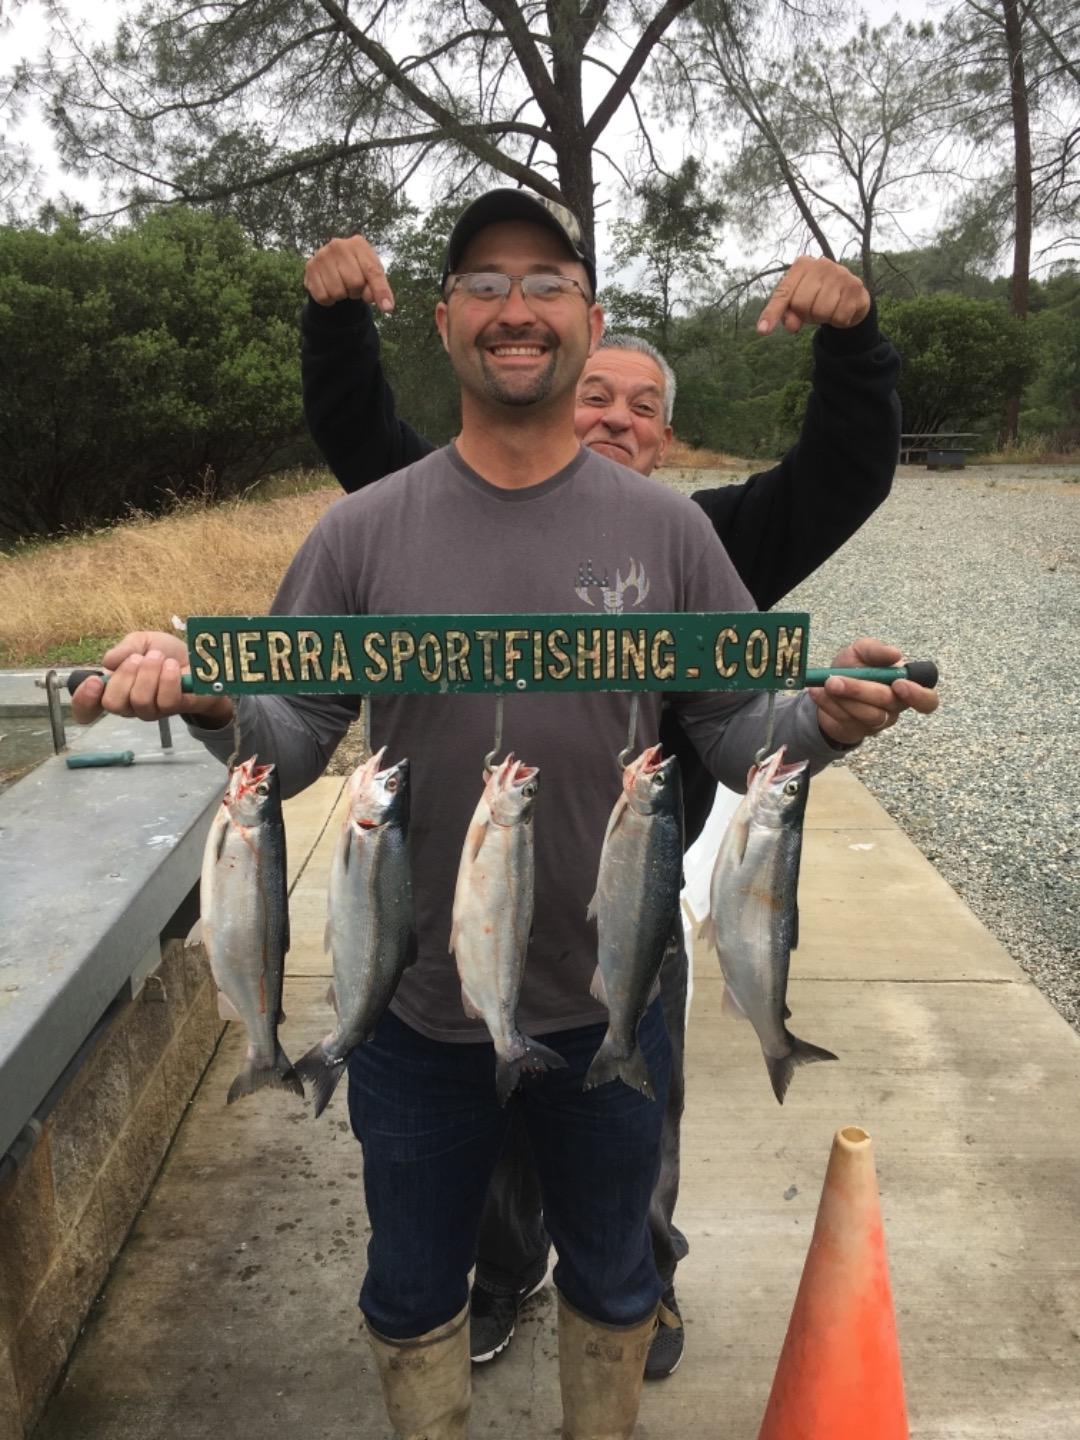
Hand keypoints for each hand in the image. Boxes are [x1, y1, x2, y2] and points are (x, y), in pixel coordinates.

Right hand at [70, 631, 232, 729]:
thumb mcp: (140, 642)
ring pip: (139, 701)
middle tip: (140, 658)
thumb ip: (123, 649)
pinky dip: (167, 678)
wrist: (201, 657)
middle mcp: (129, 705)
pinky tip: (173, 667)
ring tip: (159, 658)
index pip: (86, 710)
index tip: (94, 681)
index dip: (84, 700)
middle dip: (125, 675)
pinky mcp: (175, 709)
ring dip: (149, 673)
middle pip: (113, 704)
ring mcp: (153, 711)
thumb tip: (108, 662)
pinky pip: (166, 700)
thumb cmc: (165, 653)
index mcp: (114, 689)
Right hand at [304, 234, 395, 312]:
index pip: (373, 271)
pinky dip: (329, 300)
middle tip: (353, 286)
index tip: (387, 309)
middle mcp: (338, 245)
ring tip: (341, 285)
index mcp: (358, 244)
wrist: (332, 264)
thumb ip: (380, 288)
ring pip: (337, 292)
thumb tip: (387, 308)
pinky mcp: (310, 267)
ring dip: (342, 296)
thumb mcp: (371, 275)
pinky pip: (323, 297)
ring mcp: (322, 255)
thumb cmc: (357, 269)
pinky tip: (329, 289)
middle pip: (355, 283)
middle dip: (356, 291)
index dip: (380, 292)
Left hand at [756, 256, 869, 335]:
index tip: (763, 331)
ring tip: (829, 308)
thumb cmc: (818, 298)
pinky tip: (842, 309)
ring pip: (821, 311)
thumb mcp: (798, 305)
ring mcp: (840, 272)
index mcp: (801, 266)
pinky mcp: (855, 286)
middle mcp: (820, 264)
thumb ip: (788, 314)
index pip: (783, 293)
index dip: (772, 313)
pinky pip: (839, 316)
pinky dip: (839, 320)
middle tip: (816, 309)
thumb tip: (791, 326)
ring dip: (824, 318)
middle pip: (801, 304)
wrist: (851, 296)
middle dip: (807, 314)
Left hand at [809, 637, 938, 747]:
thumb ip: (876, 650)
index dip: (918, 696)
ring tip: (826, 684)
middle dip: (860, 690)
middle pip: (888, 704)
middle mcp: (895, 707)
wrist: (826, 686)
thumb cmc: (854, 667)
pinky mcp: (857, 731)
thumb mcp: (862, 651)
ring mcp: (877, 722)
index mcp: (905, 686)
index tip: (898, 685)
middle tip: (834, 680)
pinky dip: (829, 705)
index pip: (927, 701)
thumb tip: (895, 655)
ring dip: (843, 699)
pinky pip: (846, 722)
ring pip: (867, 715)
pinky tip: (817, 692)